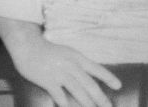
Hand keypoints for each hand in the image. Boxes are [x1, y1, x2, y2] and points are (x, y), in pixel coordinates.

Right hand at [0, 16, 119, 106]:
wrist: (28, 46)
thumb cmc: (49, 52)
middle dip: (100, 97)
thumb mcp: (68, 54)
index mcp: (78, 58)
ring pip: (77, 91)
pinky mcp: (48, 81)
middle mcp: (72, 65)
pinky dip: (65, 104)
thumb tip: (90, 76)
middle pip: (89, 84)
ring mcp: (60, 73)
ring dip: (87, 103)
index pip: (97, 69)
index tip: (119, 86)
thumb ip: (78, 64)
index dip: (109, 78)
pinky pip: (59, 95)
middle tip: (109, 106)